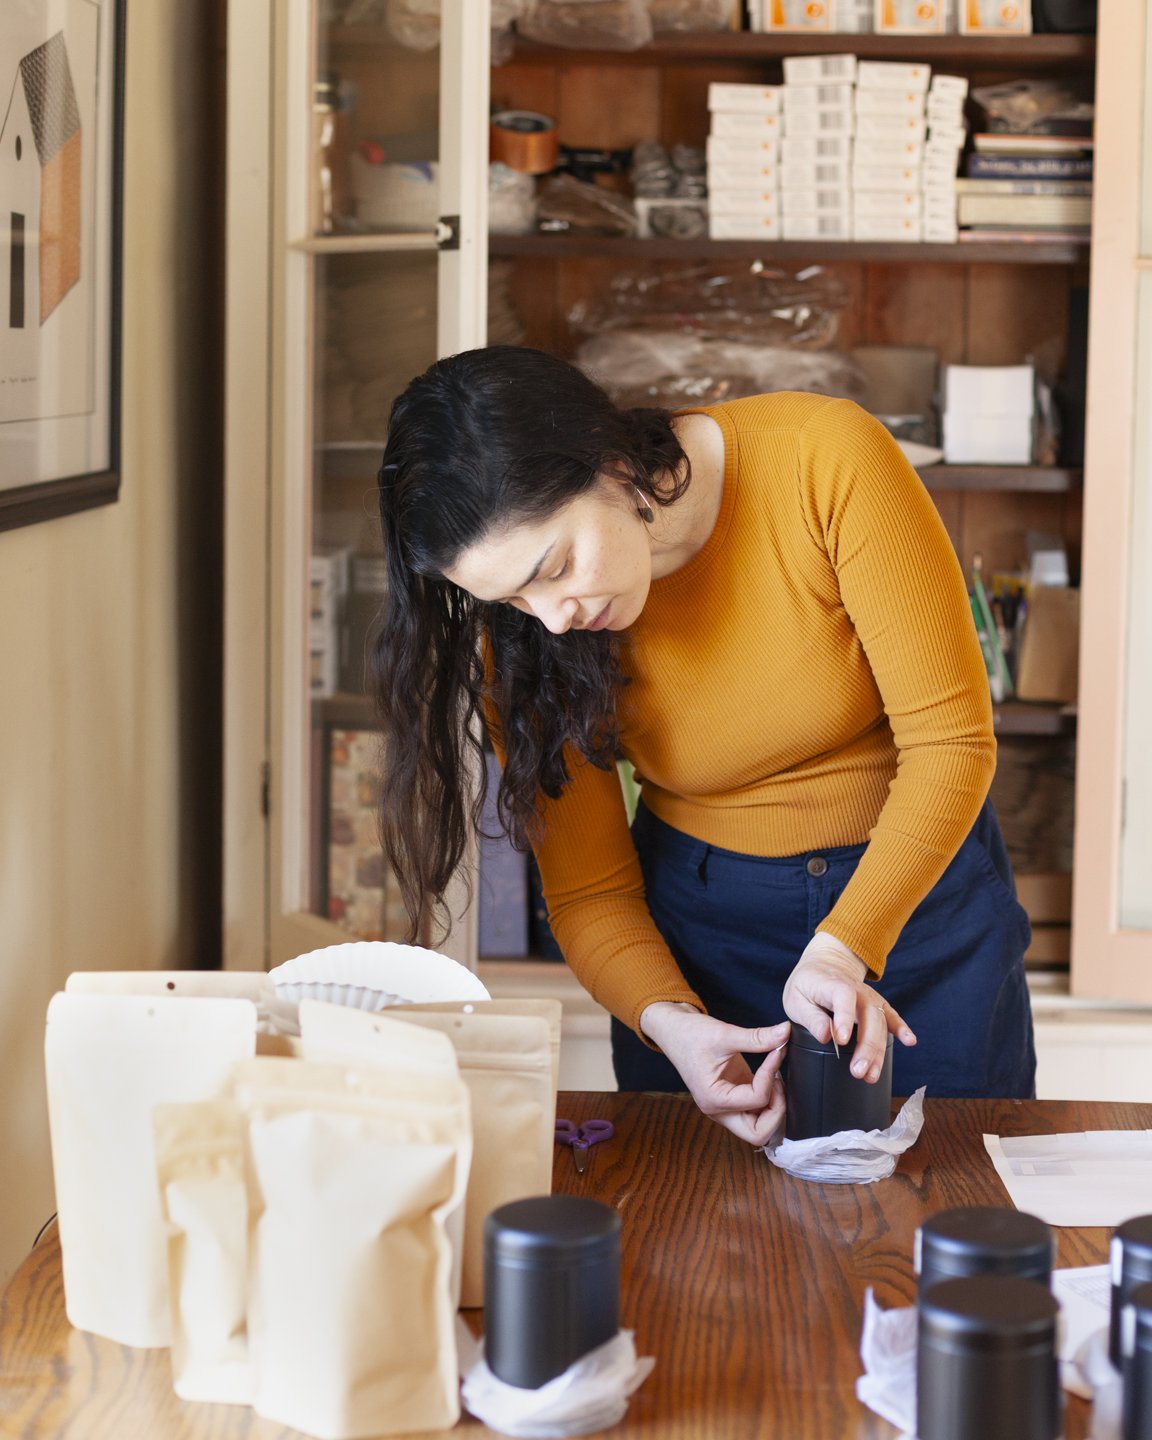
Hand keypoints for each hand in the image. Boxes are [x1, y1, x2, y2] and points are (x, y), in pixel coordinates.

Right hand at [638, 1002, 788, 1146]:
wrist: (674, 1030)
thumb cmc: (691, 1034)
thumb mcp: (724, 1033)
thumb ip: (757, 1037)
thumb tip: (784, 1032)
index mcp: (713, 1099)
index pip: (756, 1100)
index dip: (770, 1077)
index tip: (776, 1052)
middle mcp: (719, 1110)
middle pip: (758, 1133)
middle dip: (776, 1111)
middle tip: (777, 1083)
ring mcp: (726, 1107)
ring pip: (760, 1127)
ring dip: (774, 1108)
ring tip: (774, 1078)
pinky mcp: (733, 1099)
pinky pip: (756, 1112)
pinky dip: (768, 1100)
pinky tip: (769, 1077)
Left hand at [782, 932, 916, 1083]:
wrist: (826, 965)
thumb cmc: (807, 985)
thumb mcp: (796, 999)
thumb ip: (811, 1017)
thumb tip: (825, 1036)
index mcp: (833, 985)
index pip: (843, 997)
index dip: (844, 1018)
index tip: (841, 1041)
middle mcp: (857, 991)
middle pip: (868, 1015)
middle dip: (866, 1046)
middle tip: (858, 1072)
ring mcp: (870, 998)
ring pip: (880, 1022)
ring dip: (878, 1051)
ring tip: (871, 1075)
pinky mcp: (878, 1005)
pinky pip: (892, 1016)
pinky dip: (901, 1028)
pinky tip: (909, 1041)